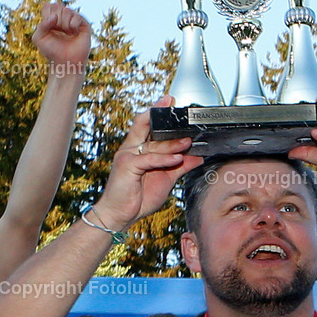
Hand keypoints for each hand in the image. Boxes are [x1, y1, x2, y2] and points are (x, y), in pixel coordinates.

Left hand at [32, 2, 90, 74]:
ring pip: (67, 10)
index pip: (48, 6)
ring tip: (67, 34)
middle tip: (58, 32)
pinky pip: (77, 17)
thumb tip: (55, 17)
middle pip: (57, 6)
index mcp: (52, 18)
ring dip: (64, 24)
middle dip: (55, 20)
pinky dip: (73, 26)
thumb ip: (41, 25)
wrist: (65, 62)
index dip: (47, 15)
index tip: (48, 27)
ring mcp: (74, 20)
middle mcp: (64, 17)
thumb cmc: (52, 51)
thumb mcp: (39, 38)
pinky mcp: (84, 24)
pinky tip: (74, 34)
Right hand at [93, 97, 202, 230]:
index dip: (156, 112)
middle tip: (173, 104)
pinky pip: (149, 159)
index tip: (169, 101)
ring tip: (188, 141)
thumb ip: (180, 167)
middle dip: (159, 113)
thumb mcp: (166, 179)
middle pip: (144, 125)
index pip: (146, 125)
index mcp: (138, 149)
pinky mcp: (127, 166)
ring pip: (152, 144)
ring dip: (172, 143)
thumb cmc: (137, 197)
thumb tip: (197, 158)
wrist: (119, 215)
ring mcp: (127, 156)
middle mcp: (131, 149)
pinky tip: (177, 159)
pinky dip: (165, 159)